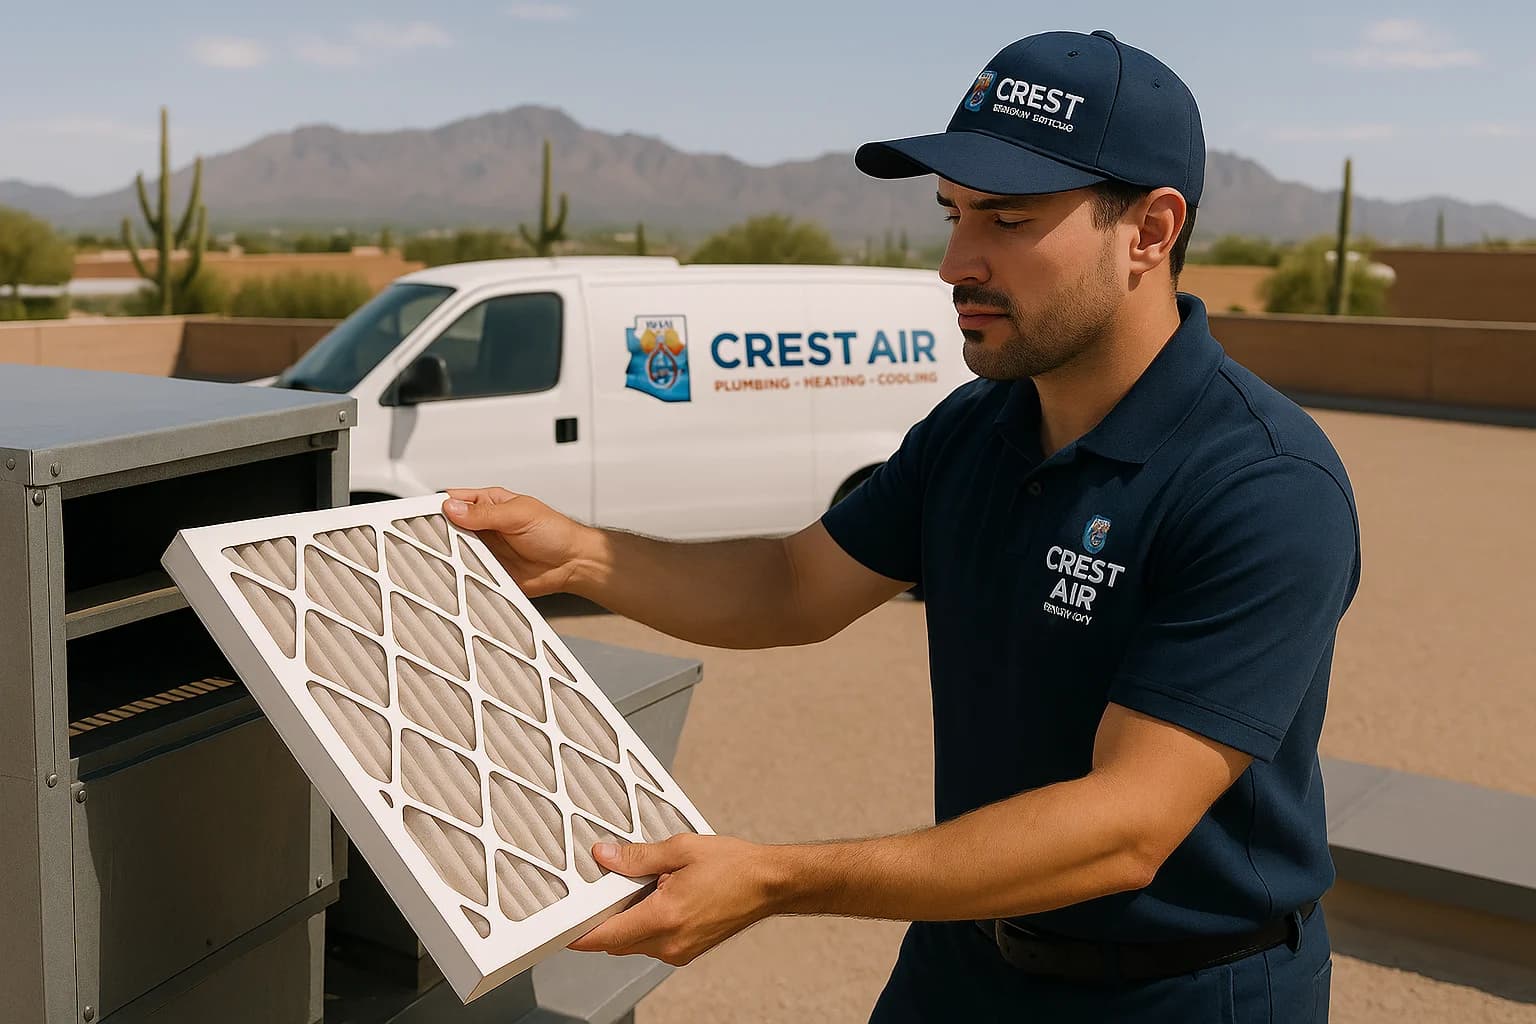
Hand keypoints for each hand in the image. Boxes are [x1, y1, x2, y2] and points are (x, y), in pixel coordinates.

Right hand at [441, 487, 592, 596]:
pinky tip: (457, 576)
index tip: (419, 515)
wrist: (573, 564)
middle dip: (437, 534)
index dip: (437, 507)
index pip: (453, 500)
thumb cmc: (555, 532)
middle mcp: (483, 526)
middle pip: (448, 528)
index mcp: (488, 504)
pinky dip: (461, 576)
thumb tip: (452, 508)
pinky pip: (467, 574)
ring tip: (443, 558)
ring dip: (449, 556)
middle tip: (429, 541)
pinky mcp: (488, 572)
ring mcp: (484, 550)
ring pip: (454, 552)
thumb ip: (485, 513)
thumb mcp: (519, 514)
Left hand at [567, 834, 783, 965]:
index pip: (606, 936)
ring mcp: (680, 951)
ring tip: (639, 889)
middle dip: (603, 923)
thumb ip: (638, 856)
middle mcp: (670, 943)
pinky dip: (646, 926)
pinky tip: (657, 899)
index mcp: (665, 918)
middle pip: (616, 943)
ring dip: (627, 924)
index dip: (579, 934)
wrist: (768, 884)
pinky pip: (653, 944)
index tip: (561, 928)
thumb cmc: (733, 866)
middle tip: (602, 892)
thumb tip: (605, 856)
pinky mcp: (688, 951)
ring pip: (634, 944)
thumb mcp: (681, 849)